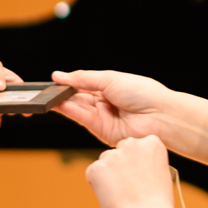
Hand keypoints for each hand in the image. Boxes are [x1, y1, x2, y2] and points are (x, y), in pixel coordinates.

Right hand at [53, 69, 186, 148]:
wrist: (160, 116)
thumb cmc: (143, 93)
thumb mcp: (110, 79)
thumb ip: (84, 78)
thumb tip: (60, 75)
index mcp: (111, 86)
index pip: (84, 83)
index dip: (69, 81)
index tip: (54, 79)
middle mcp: (106, 102)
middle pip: (79, 97)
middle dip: (63, 93)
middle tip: (47, 90)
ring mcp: (104, 117)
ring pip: (78, 108)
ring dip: (63, 103)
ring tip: (50, 97)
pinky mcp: (102, 131)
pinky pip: (83, 119)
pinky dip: (71, 112)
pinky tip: (60, 105)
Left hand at [85, 133, 176, 207]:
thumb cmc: (158, 202)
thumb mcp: (160, 173)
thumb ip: (146, 163)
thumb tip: (132, 168)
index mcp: (151, 142)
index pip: (137, 148)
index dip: (137, 164)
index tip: (141, 178)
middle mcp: (131, 143)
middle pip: (120, 152)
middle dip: (121, 166)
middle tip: (128, 187)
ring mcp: (112, 154)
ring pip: (106, 162)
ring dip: (109, 175)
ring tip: (121, 194)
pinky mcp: (96, 167)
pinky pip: (93, 174)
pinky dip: (98, 185)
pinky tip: (111, 196)